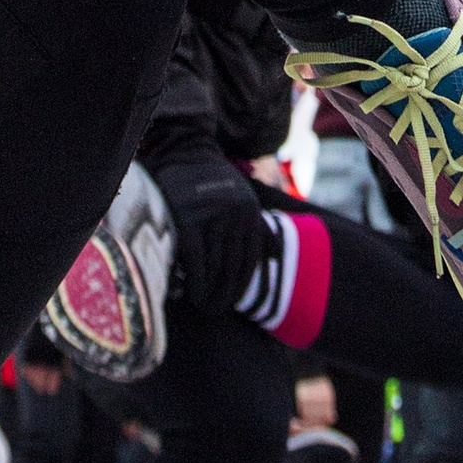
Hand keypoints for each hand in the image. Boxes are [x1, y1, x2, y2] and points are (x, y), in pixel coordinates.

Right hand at [155, 145, 270, 317]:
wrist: (184, 152)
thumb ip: (259, 228)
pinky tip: (190, 293)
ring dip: (210, 293)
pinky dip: (194, 280)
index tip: (231, 303)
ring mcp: (212, 216)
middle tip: (214, 310)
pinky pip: (194, 259)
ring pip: (214, 267)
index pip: (250, 261)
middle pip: (232, 267)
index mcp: (251, 213)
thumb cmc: (213, 183)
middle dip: (225, 295)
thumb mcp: (244, 200)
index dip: (241, 286)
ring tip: (204, 306)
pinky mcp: (187, 219)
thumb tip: (277, 256)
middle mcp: (236, 215)